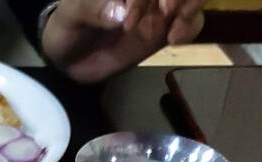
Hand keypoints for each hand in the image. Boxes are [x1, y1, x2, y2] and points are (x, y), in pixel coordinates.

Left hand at [41, 0, 204, 82]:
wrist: (72, 57)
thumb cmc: (69, 24)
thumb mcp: (71, 13)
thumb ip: (92, 9)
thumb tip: (121, 13)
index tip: (130, 19)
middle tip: (167, 11)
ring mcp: (160, 5)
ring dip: (192, 5)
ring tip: (174, 31)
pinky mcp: (167, 28)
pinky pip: (193, 21)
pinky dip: (191, 26)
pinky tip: (174, 40)